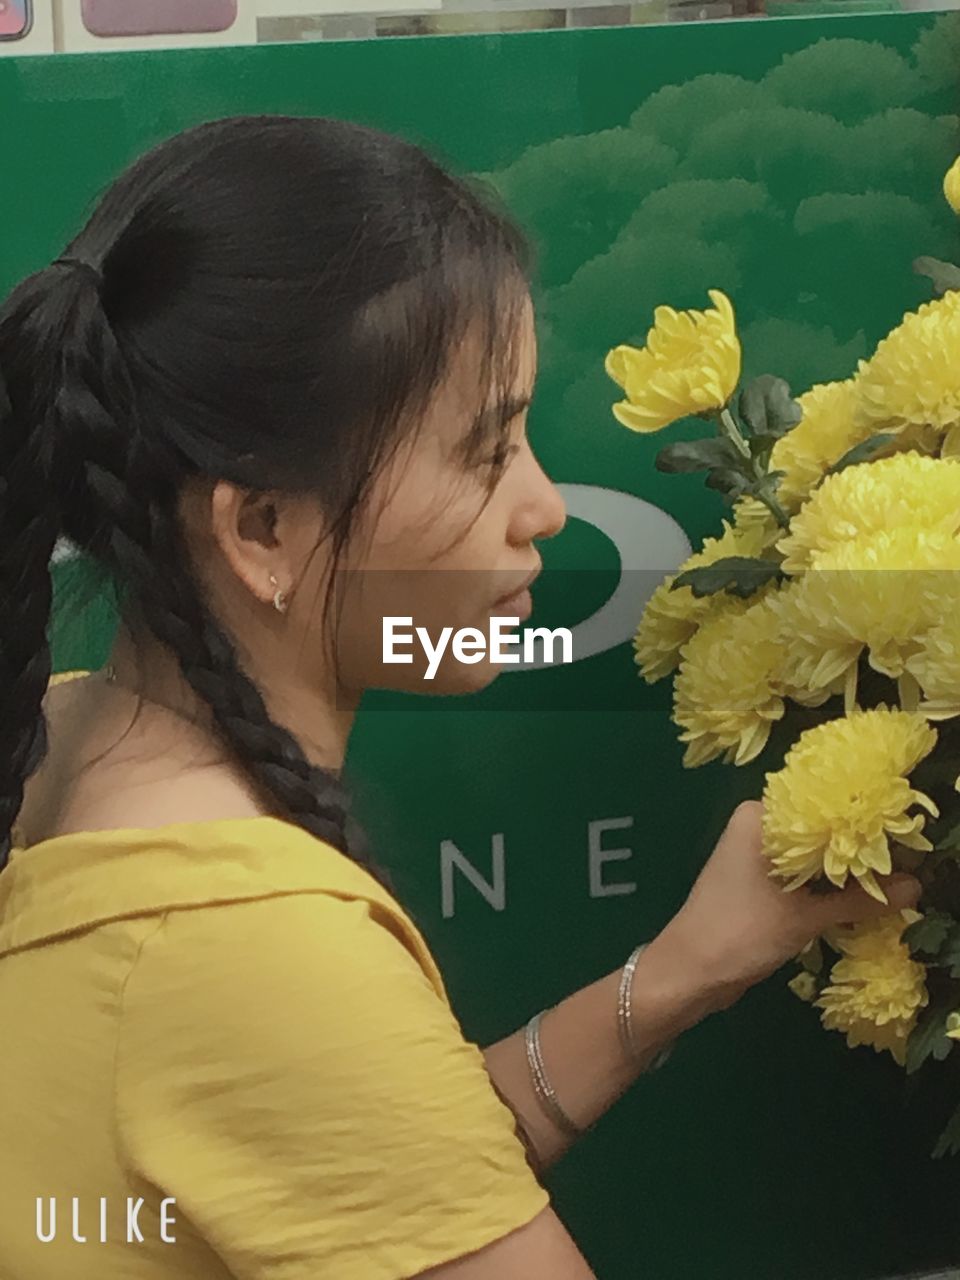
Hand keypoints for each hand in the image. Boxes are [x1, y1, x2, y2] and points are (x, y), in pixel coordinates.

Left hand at [650, 799, 921, 1016]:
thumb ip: (859, 900)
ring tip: (884, 886)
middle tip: (900, 869)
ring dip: (842, 874)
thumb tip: (914, 887)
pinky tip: (856, 900)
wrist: (689, 972)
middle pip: (819, 831)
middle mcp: (756, 826)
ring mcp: (755, 854)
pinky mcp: (757, 881)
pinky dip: (824, 888)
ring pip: (812, 856)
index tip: (899, 844)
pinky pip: (800, 876)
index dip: (862, 825)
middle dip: (856, 852)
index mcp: (760, 816)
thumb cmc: (740, 933)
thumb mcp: (805, 917)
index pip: (823, 807)